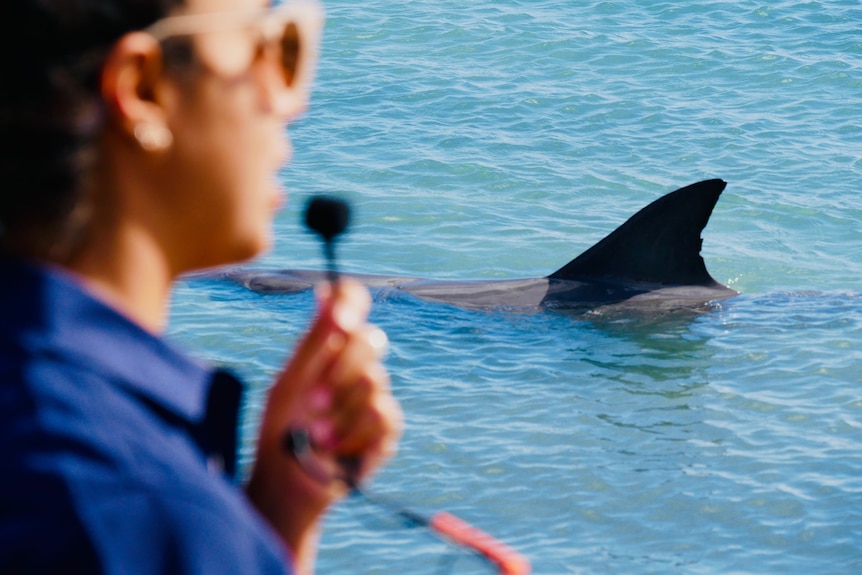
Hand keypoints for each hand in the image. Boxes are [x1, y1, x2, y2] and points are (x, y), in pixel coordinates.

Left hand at [246, 279, 401, 572]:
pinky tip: (334, 449)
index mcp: (331, 345)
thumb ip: (312, 340)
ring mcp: (374, 394)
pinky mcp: (386, 428)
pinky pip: (383, 415)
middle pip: (371, 340)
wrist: (287, 483)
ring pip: (375, 381)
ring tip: (314, 435)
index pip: (353, 303)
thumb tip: (324, 290)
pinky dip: (352, 434)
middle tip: (311, 400)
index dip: (352, 304)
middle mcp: (356, 364)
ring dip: (339, 413)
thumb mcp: (289, 381)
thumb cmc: (280, 428)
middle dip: (339, 372)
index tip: (339, 323)